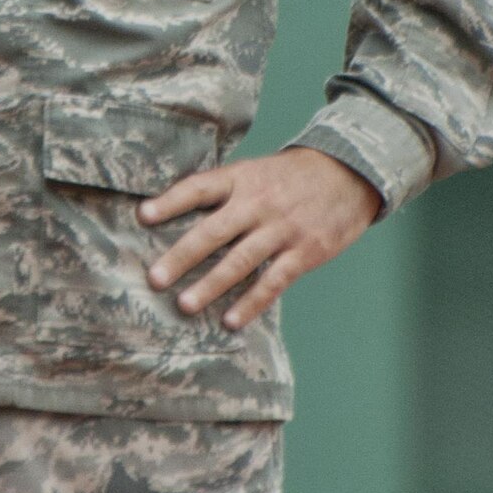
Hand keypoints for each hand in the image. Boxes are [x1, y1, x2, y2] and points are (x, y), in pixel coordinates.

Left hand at [139, 145, 383, 330]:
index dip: (170, 202)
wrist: (349, 173)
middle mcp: (258, 203)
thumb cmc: (290, 177)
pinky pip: (273, 282)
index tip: (142, 217)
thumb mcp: (255, 171)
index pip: (199, 188)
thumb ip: (222, 191)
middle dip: (182, 256)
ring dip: (211, 285)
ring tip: (184, 305)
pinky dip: (251, 303)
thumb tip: (172, 210)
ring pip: (240, 261)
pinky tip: (230, 321)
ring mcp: (282, 229)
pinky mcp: (305, 252)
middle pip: (213, 231)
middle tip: (154, 278)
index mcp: (241, 179)